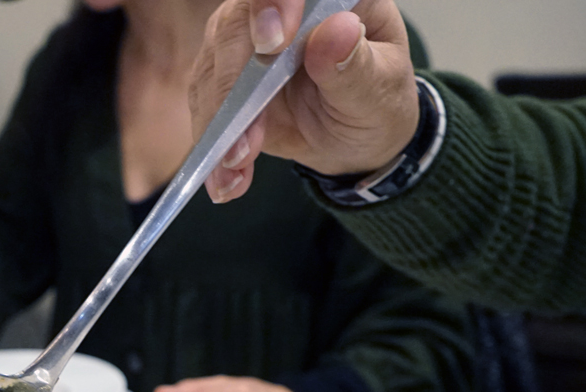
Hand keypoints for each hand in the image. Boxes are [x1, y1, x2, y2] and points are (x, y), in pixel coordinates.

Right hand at [190, 0, 419, 200]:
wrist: (353, 140)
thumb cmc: (376, 105)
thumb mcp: (379, 92)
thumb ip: (356, 66)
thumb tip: (337, 31)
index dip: (272, 2)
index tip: (272, 44)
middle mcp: (281, 8)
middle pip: (235, 26)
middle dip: (234, 86)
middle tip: (248, 141)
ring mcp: (246, 41)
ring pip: (211, 68)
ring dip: (219, 125)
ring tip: (236, 169)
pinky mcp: (224, 77)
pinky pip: (205, 106)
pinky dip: (213, 147)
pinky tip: (228, 180)